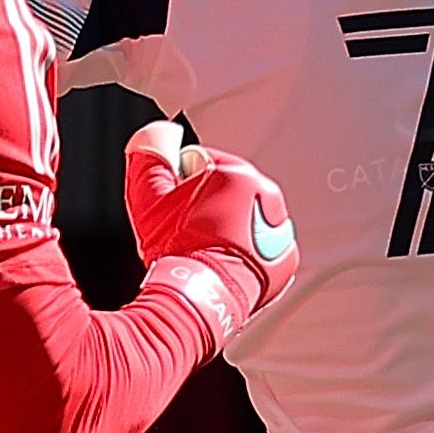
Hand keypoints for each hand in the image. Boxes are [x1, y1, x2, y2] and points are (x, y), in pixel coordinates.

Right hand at [122, 120, 298, 346]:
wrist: (196, 299)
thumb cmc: (176, 250)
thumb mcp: (149, 196)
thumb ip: (150, 152)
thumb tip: (158, 133)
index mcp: (239, 176)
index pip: (205, 163)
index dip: (183, 183)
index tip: (176, 204)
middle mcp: (267, 199)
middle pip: (228, 190)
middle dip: (208, 204)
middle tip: (188, 227)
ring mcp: (279, 231)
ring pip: (247, 216)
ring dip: (229, 226)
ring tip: (205, 245)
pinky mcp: (284, 260)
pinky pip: (263, 245)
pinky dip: (248, 250)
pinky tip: (224, 259)